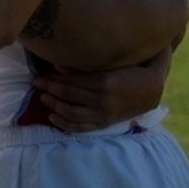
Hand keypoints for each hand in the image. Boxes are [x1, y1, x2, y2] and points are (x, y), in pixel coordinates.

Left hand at [33, 48, 171, 132]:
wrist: (153, 91)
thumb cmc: (132, 70)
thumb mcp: (117, 60)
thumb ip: (91, 61)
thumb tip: (59, 64)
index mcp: (106, 80)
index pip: (72, 79)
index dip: (54, 77)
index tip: (41, 73)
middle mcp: (103, 99)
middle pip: (68, 94)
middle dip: (48, 88)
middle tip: (35, 83)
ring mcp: (103, 113)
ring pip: (71, 112)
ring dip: (54, 105)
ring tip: (42, 98)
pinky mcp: (104, 123)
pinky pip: (81, 127)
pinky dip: (64, 124)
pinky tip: (52, 117)